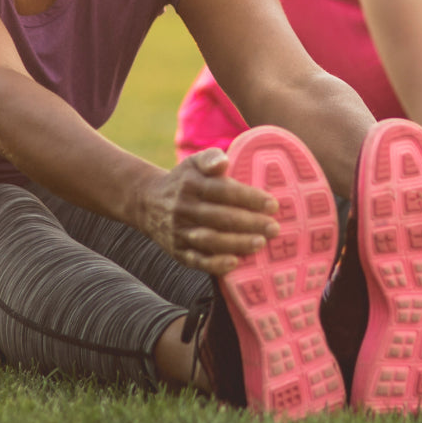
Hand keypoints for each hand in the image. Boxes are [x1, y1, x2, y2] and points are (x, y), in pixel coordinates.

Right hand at [136, 148, 279, 276]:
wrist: (146, 202)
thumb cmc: (183, 181)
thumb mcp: (193, 163)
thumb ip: (211, 158)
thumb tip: (224, 162)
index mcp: (192, 185)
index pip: (224, 191)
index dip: (249, 198)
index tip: (273, 205)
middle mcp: (184, 209)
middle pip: (220, 217)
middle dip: (250, 223)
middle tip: (274, 228)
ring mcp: (180, 232)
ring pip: (210, 240)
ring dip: (237, 243)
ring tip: (260, 243)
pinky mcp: (177, 251)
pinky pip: (196, 260)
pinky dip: (215, 264)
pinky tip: (235, 263)